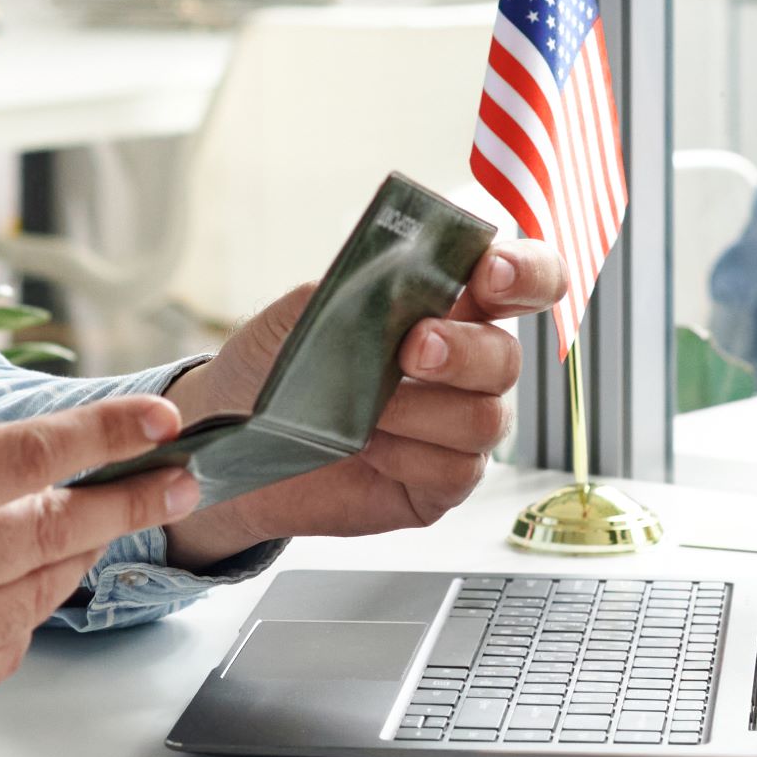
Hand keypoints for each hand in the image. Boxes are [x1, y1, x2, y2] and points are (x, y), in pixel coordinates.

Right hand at [0, 399, 194, 743]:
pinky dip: (16, 614)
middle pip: (52, 533)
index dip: (102, 440)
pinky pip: (5, 651)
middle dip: (127, 502)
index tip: (160, 424)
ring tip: (72, 530)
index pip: (23, 461)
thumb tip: (10, 467)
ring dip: (65, 558)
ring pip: (37, 596)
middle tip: (178, 480)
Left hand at [159, 243, 568, 566]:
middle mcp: (466, 368)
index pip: (523, 280)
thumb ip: (351, 289)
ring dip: (422, 409)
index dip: (526, 273)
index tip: (492, 273)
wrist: (230, 437)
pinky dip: (407, 456)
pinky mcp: (439, 483)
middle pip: (509, 357)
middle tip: (410, 349)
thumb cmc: (274, 367)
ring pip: (485, 418)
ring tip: (366, 410)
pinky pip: (455, 470)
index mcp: (448, 307)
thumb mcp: (298, 313)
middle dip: (462, 351)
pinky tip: (366, 446)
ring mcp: (457, 429)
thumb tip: (389, 279)